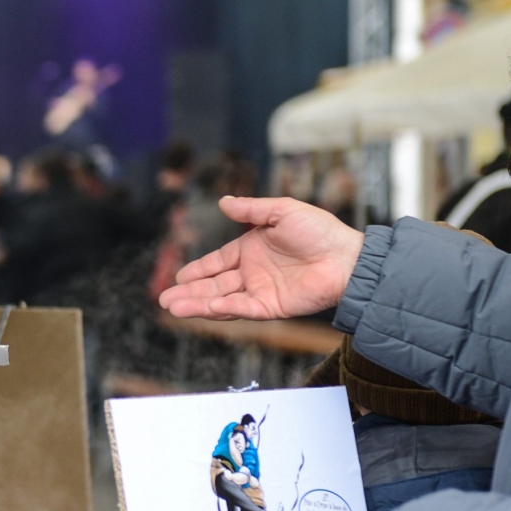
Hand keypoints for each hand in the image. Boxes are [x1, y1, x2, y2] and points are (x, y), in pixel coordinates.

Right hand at [159, 196, 363, 319]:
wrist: (347, 257)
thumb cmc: (320, 231)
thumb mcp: (281, 211)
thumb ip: (251, 210)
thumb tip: (223, 202)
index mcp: (251, 250)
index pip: (217, 263)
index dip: (196, 270)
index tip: (177, 278)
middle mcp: (252, 273)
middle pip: (213, 284)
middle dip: (188, 292)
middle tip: (164, 300)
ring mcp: (261, 291)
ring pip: (222, 299)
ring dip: (197, 304)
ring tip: (172, 308)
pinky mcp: (272, 306)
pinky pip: (242, 308)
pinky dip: (223, 308)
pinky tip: (205, 307)